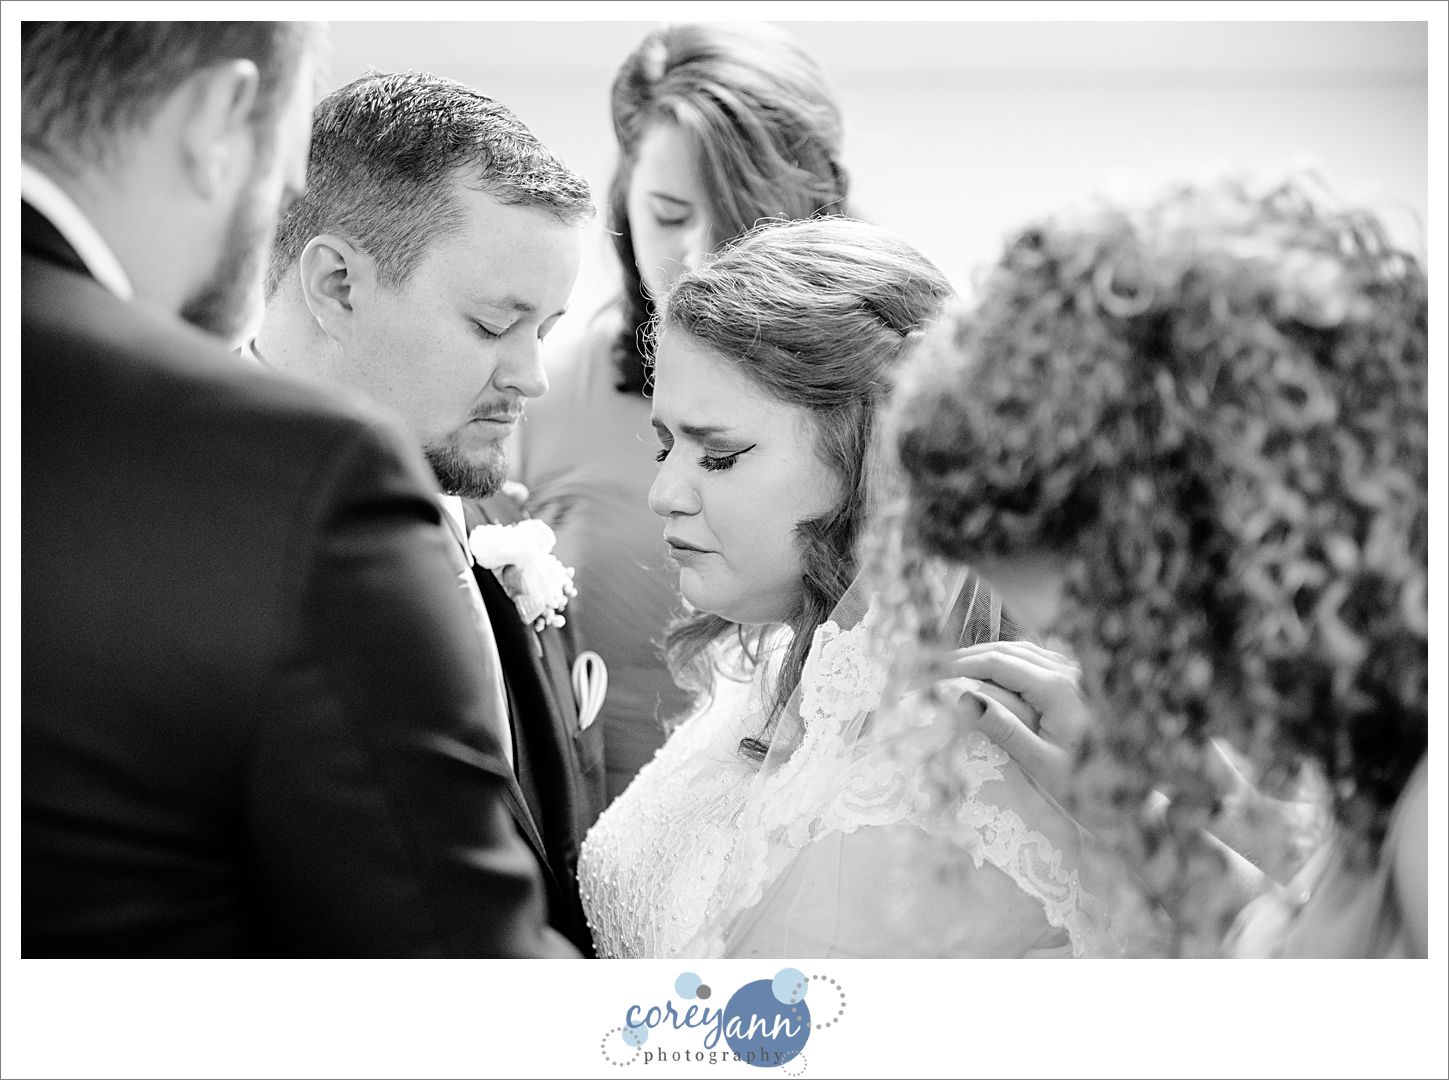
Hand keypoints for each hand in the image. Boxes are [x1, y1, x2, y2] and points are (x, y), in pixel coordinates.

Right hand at [935, 641, 1094, 787]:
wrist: (1121, 789)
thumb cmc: (1082, 782)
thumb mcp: (1040, 763)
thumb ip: (1005, 731)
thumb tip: (966, 699)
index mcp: (1055, 688)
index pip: (998, 662)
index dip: (961, 664)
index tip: (931, 673)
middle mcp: (1064, 672)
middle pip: (1006, 650)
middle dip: (967, 656)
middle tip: (933, 667)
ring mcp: (1070, 674)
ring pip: (1019, 650)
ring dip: (984, 655)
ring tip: (953, 666)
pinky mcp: (1070, 681)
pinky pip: (1032, 658)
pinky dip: (1004, 658)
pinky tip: (987, 669)